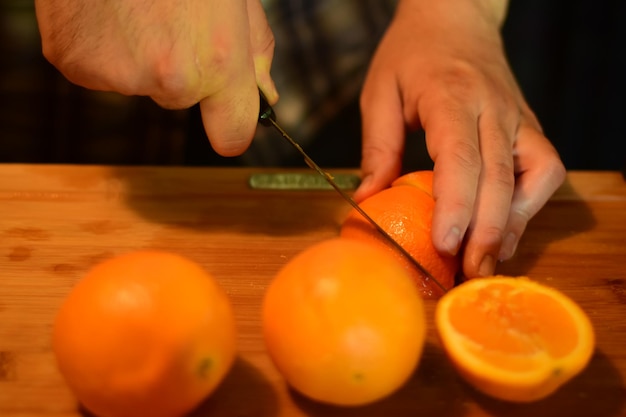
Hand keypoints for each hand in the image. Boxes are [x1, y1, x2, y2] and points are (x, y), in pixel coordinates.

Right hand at [35, 0, 277, 155]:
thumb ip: (254, 51)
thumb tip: (264, 96)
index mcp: (218, 61)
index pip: (232, 134)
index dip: (231, 125)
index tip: (227, 119)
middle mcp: (172, 79)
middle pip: (181, 99)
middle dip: (179, 67)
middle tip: (167, 14)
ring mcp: (120, 76)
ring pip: (139, 82)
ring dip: (138, 55)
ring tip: (134, 6)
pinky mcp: (77, 65)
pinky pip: (99, 71)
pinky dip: (102, 47)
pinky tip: (105, 10)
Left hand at [354, 0, 565, 277]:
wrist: (455, 19)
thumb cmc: (412, 54)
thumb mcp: (380, 92)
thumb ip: (377, 146)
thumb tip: (367, 201)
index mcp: (451, 97)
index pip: (460, 157)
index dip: (455, 205)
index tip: (444, 245)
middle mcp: (494, 108)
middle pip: (501, 177)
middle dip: (486, 232)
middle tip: (468, 274)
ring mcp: (518, 117)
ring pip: (535, 176)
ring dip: (513, 224)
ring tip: (488, 259)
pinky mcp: (528, 126)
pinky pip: (545, 168)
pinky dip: (530, 204)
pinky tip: (507, 226)